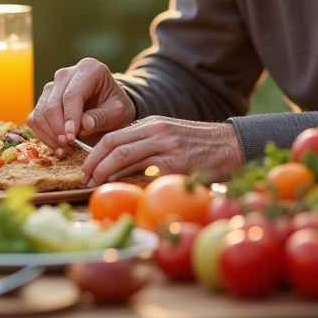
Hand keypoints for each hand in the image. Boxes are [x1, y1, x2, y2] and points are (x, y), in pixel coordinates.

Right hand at [28, 58, 135, 156]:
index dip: (70, 117)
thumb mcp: (118, 113)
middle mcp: (66, 74)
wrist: (109, 109)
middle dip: (58, 128)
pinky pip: (35, 119)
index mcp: (89, 69)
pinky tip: (58, 147)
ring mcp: (52, 86)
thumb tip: (85, 124)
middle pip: (53, 103)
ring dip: (50, 135)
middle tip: (69, 146)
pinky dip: (43, 136)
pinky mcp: (44, 101)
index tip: (72, 137)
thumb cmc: (115, 108)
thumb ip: (102, 117)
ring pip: (41, 112)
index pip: (72, 94)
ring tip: (65, 150)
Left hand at [79, 117, 244, 186]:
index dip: (94, 154)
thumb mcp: (170, 136)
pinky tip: (121, 192)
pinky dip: (129, 183)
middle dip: (94, 164)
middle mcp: (156, 131)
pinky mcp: (177, 165)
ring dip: (105, 174)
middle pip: (113, 145)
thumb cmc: (199, 146)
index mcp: (152, 124)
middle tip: (85, 181)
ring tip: (95, 187)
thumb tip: (117, 165)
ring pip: (124, 157)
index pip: (113, 136)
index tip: (86, 170)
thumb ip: (146, 144)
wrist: (231, 146)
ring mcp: (167, 147)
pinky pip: (145, 174)